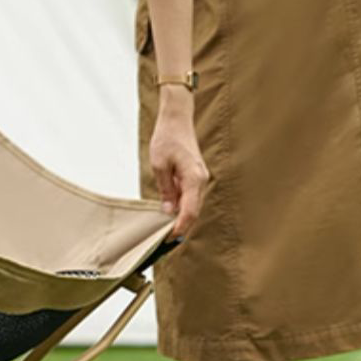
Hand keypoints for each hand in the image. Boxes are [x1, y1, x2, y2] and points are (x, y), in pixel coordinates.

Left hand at [148, 106, 207, 236]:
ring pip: (192, 205)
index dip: (180, 227)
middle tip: (166, 241)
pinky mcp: (195, 176)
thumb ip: (166, 190)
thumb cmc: (168, 138)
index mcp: (194, 178)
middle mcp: (201, 180)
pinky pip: (190, 196)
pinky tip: (170, 213)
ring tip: (166, 231)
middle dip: (181, 226)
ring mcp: (199, 178)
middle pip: (193, 211)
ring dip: (181, 217)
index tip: (170, 238)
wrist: (177, 120)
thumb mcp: (160, 165)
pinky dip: (181, 206)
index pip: (189, 210)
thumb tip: (168, 211)